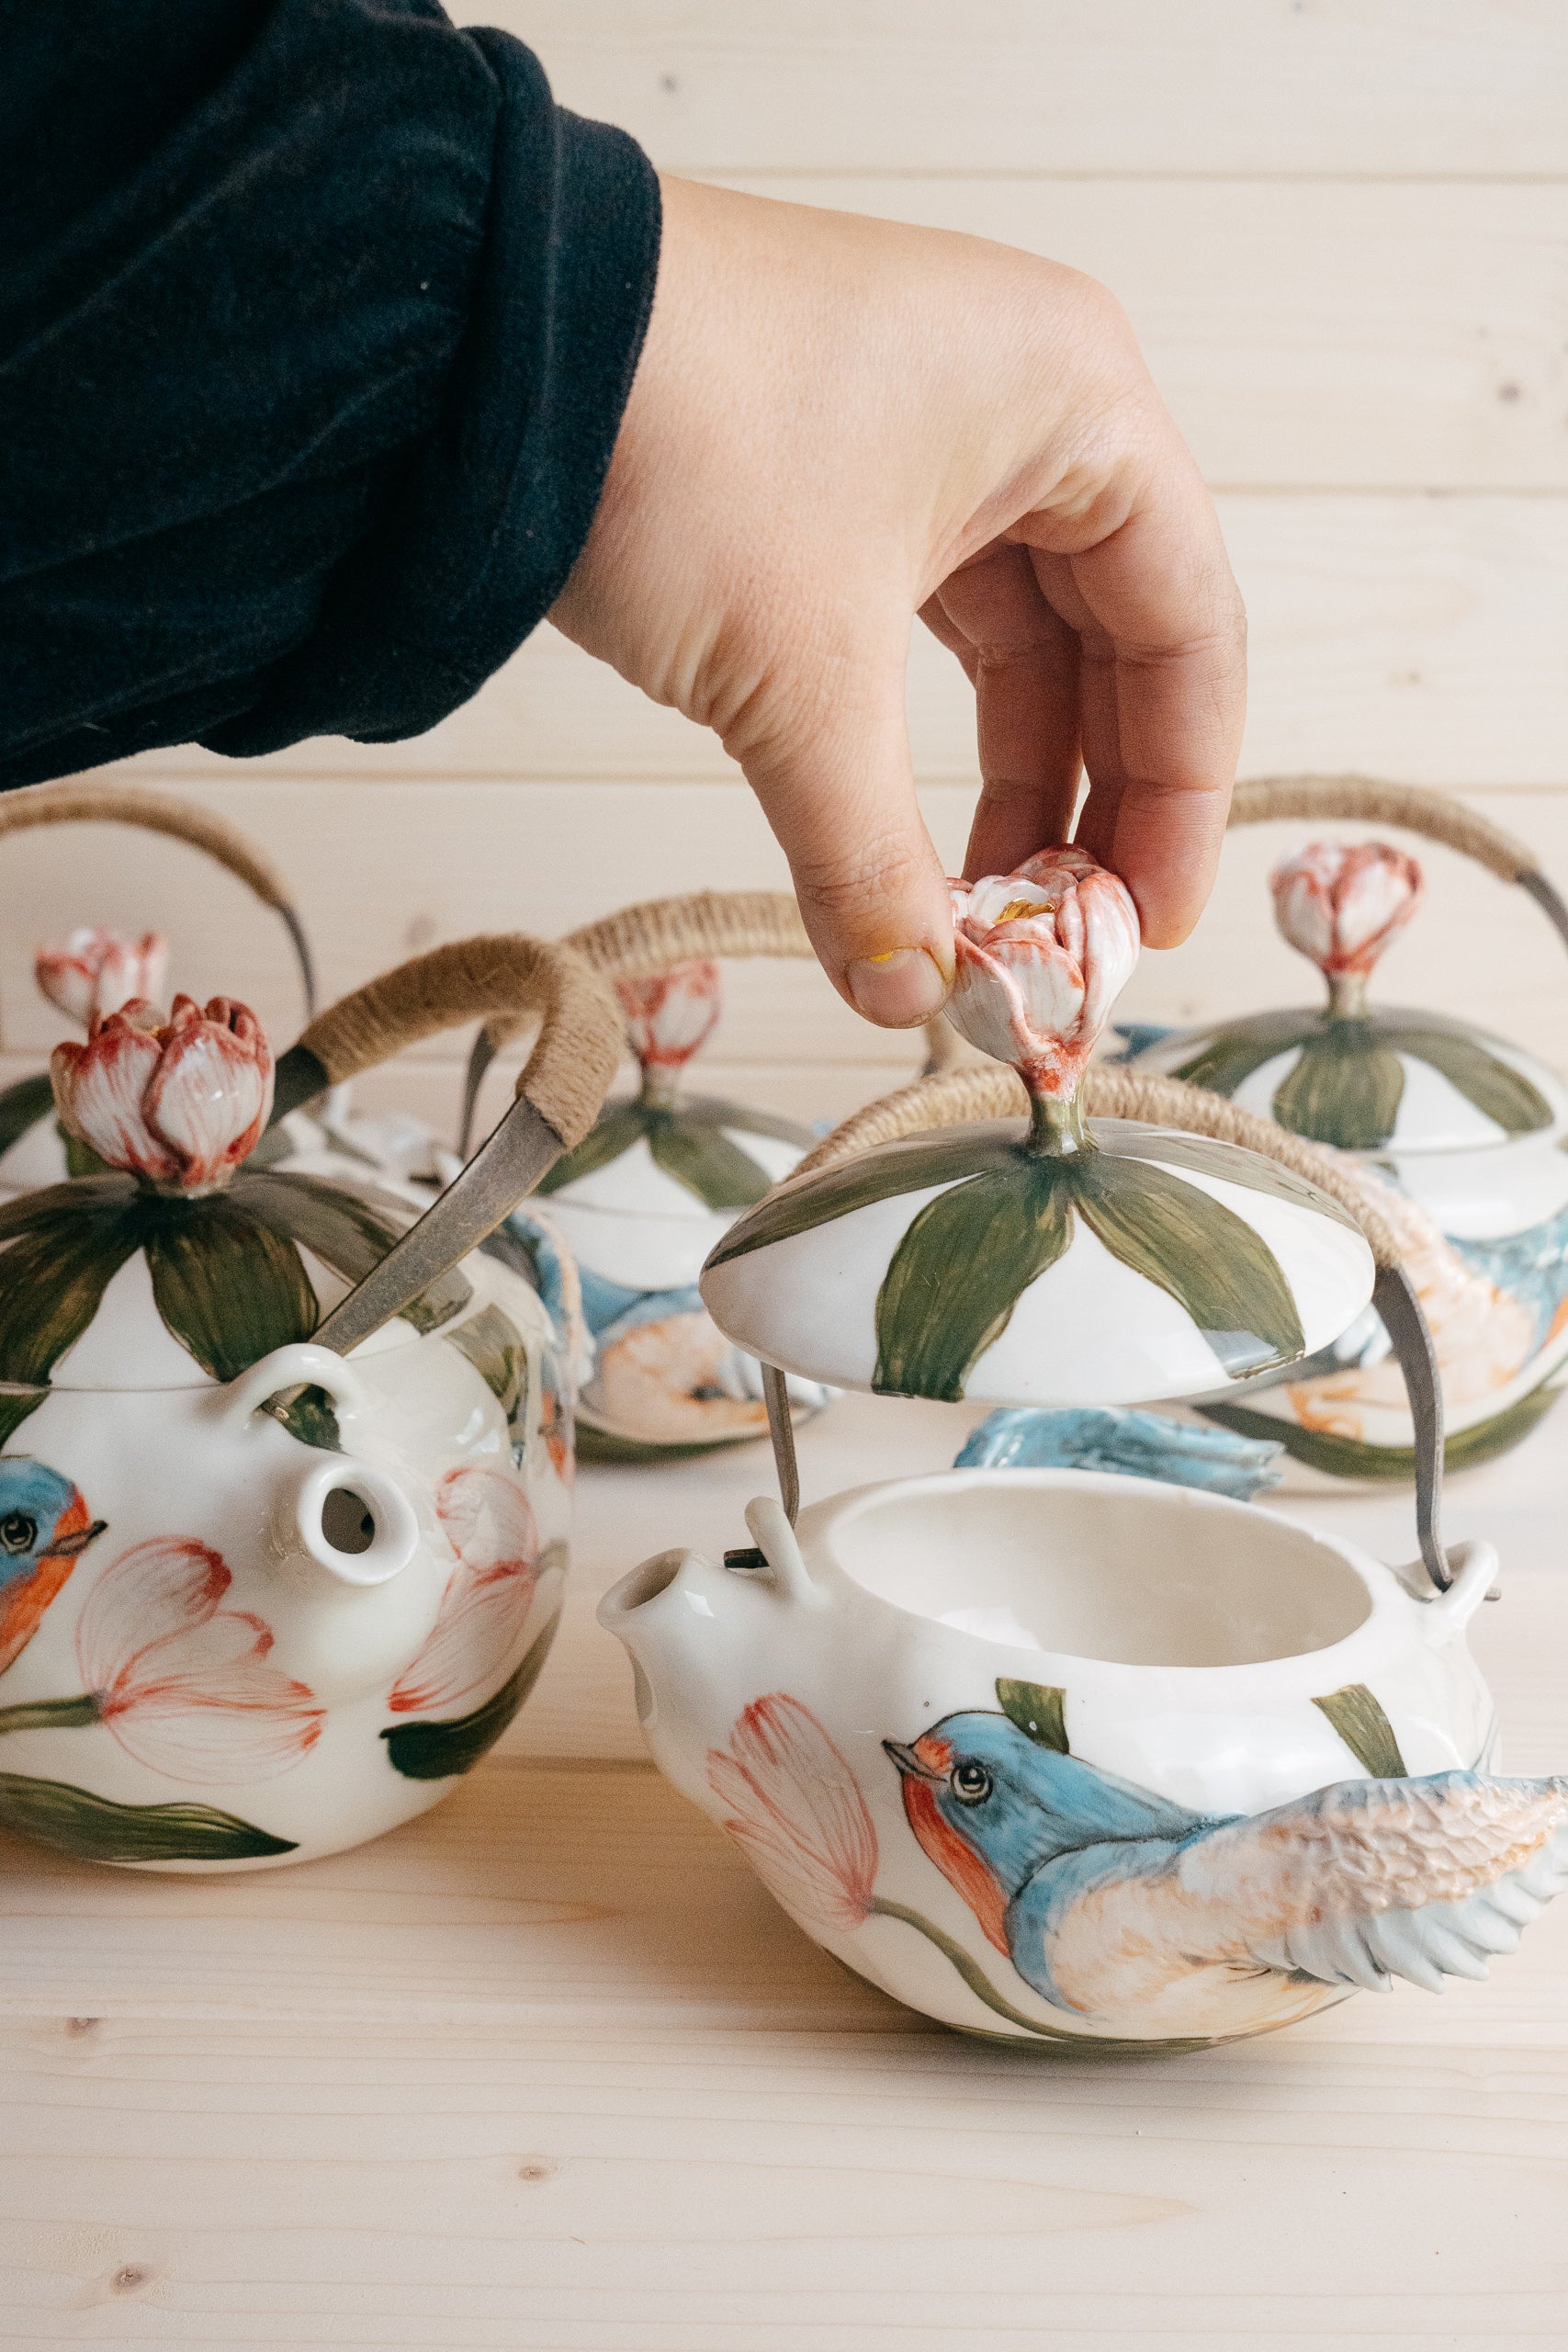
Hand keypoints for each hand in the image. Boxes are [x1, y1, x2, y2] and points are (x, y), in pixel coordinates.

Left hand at [550, 177, 1245, 1027]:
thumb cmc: (676, 439)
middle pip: (1112, 641)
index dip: (1179, 795)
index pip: (1189, 630)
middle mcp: (1024, 400)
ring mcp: (928, 428)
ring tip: (976, 911)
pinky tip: (900, 834)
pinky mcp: (835, 466)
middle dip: (1087, 801)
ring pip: (1014, 641)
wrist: (475, 338)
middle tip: (1063, 943)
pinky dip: (912, 735)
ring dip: (1002, 779)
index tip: (1143, 923)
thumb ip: (869, 856)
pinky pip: (921, 622)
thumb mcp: (800, 679)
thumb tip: (905, 996)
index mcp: (1079, 403)